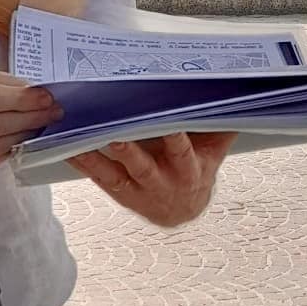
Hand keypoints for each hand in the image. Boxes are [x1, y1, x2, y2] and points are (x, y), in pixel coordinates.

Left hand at [69, 131, 234, 227]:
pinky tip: (69, 147)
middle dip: (129, 150)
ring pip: (115, 173)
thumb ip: (222, 124)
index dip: (174, 138)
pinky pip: (99, 178)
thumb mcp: (215, 151)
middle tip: (114, 133)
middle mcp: (161, 183)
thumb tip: (237, 93)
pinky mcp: (119, 193)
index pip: (182, 152)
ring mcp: (138, 191)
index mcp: (188, 170)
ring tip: (80, 138)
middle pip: (143, 166)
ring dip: (96, 157)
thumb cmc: (199, 170)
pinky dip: (83, 163)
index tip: (167, 122)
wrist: (184, 211)